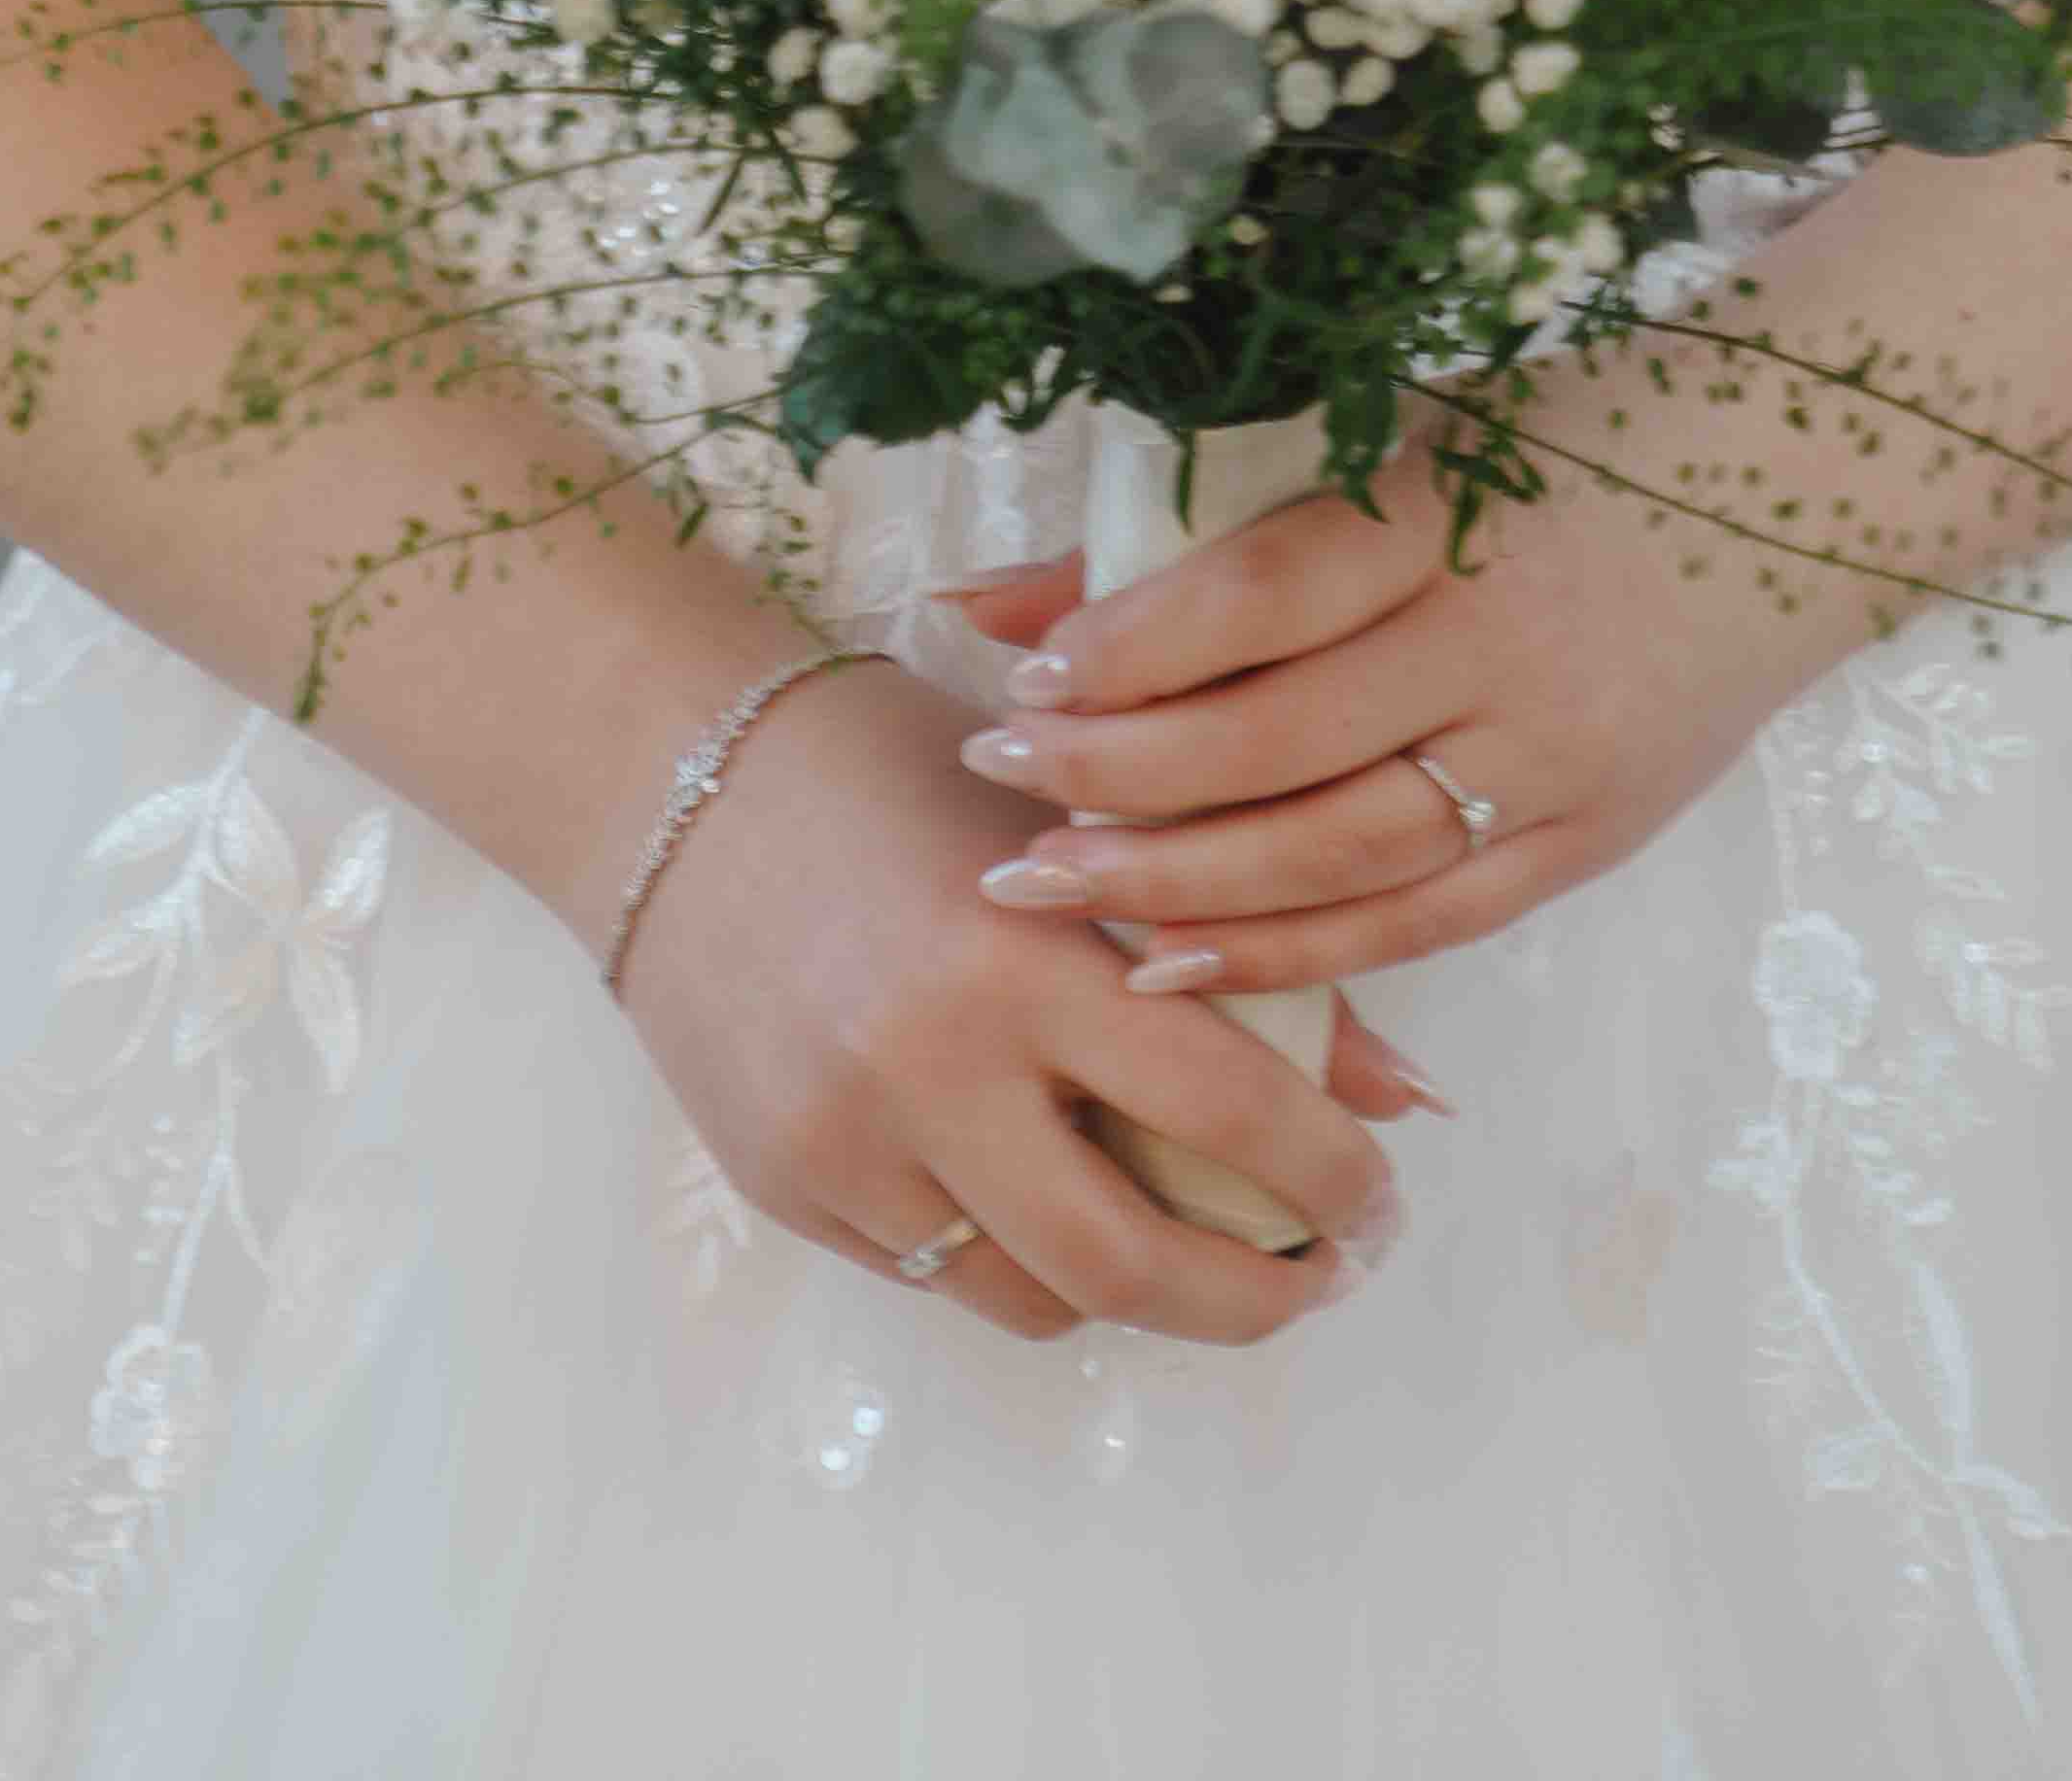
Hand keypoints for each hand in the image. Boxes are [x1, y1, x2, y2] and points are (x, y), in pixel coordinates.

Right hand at [596, 658, 1433, 1351]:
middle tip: (1317, 1276)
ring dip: (1136, 1289)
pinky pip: (939, 1273)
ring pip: (1037, 1297)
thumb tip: (1405, 1099)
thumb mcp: (1073, 826)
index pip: (1224, 1108)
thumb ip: (1234, 958)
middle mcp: (928, 1065)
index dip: (1333, 1181)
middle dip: (1257, 1300)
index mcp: (1019, 950)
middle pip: (1132, 1263)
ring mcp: (846, 1142)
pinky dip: (1016, 1255)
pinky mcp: (785, 1187)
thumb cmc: (890, 770)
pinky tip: (1047, 1196)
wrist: (666, 775)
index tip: (1382, 1202)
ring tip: (1190, 1242)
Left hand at [928, 449, 1857, 1006]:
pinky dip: (1287, 955)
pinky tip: (1167, 964)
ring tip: (1043, 882)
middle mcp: (1505, 652)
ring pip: (1337, 855)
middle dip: (1117, 774)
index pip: (1267, 599)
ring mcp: (1553, 763)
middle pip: (1280, 742)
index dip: (1135, 646)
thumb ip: (1199, 534)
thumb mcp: (1398, 444)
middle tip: (995, 781)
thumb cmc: (1563, 447)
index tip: (1024, 671)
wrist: (1799, 497)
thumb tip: (989, 598)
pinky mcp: (1586, 843)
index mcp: (1452, 520)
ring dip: (1174, 882)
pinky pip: (1416, 922)